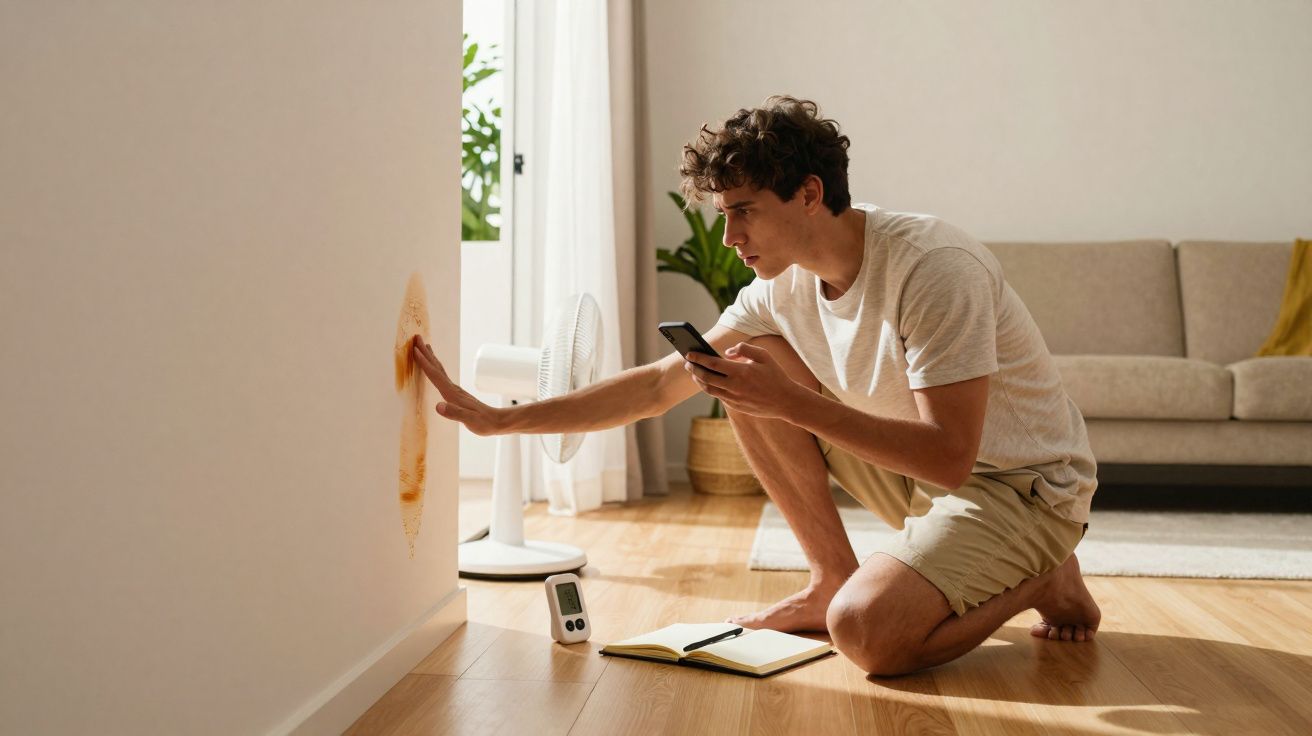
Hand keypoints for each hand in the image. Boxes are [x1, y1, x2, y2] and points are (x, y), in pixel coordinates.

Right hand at [410, 335, 503, 435]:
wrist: (497, 421)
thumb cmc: (483, 423)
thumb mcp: (469, 420)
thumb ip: (454, 413)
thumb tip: (438, 406)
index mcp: (452, 394)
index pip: (435, 375)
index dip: (424, 363)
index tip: (415, 350)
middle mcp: (453, 388)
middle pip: (437, 367)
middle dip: (426, 353)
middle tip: (417, 337)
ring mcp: (455, 390)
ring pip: (440, 370)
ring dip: (431, 358)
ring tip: (425, 346)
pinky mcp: (457, 394)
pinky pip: (442, 377)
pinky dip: (436, 369)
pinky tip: (435, 369)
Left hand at [683, 342, 805, 420]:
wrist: (786, 401)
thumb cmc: (776, 375)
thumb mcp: (764, 356)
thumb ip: (744, 349)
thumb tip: (727, 352)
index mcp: (741, 371)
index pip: (713, 363)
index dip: (698, 358)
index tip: (689, 353)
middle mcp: (735, 386)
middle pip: (706, 377)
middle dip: (694, 369)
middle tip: (687, 363)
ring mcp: (734, 398)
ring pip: (709, 389)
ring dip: (699, 380)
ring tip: (694, 373)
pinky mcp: (736, 406)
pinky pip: (718, 396)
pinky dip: (710, 388)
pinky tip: (708, 382)